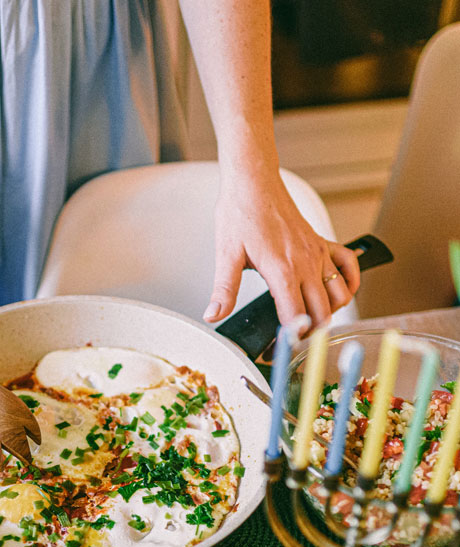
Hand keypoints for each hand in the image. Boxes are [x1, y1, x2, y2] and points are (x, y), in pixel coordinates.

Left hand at [203, 171, 360, 331]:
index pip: (296, 316)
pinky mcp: (323, 243)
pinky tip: (336, 293)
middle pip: (322, 312)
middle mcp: (306, 263)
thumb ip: (223, 290)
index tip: (282, 348)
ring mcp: (318, 253)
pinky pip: (349, 266)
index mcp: (282, 270)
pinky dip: (349, 283)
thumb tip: (214, 315)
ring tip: (310, 319)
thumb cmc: (240, 213)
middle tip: (294, 340)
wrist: (254, 182)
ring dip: (331, 312)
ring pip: (340, 294)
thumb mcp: (226, 254)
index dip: (291, 338)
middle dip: (311, 332)